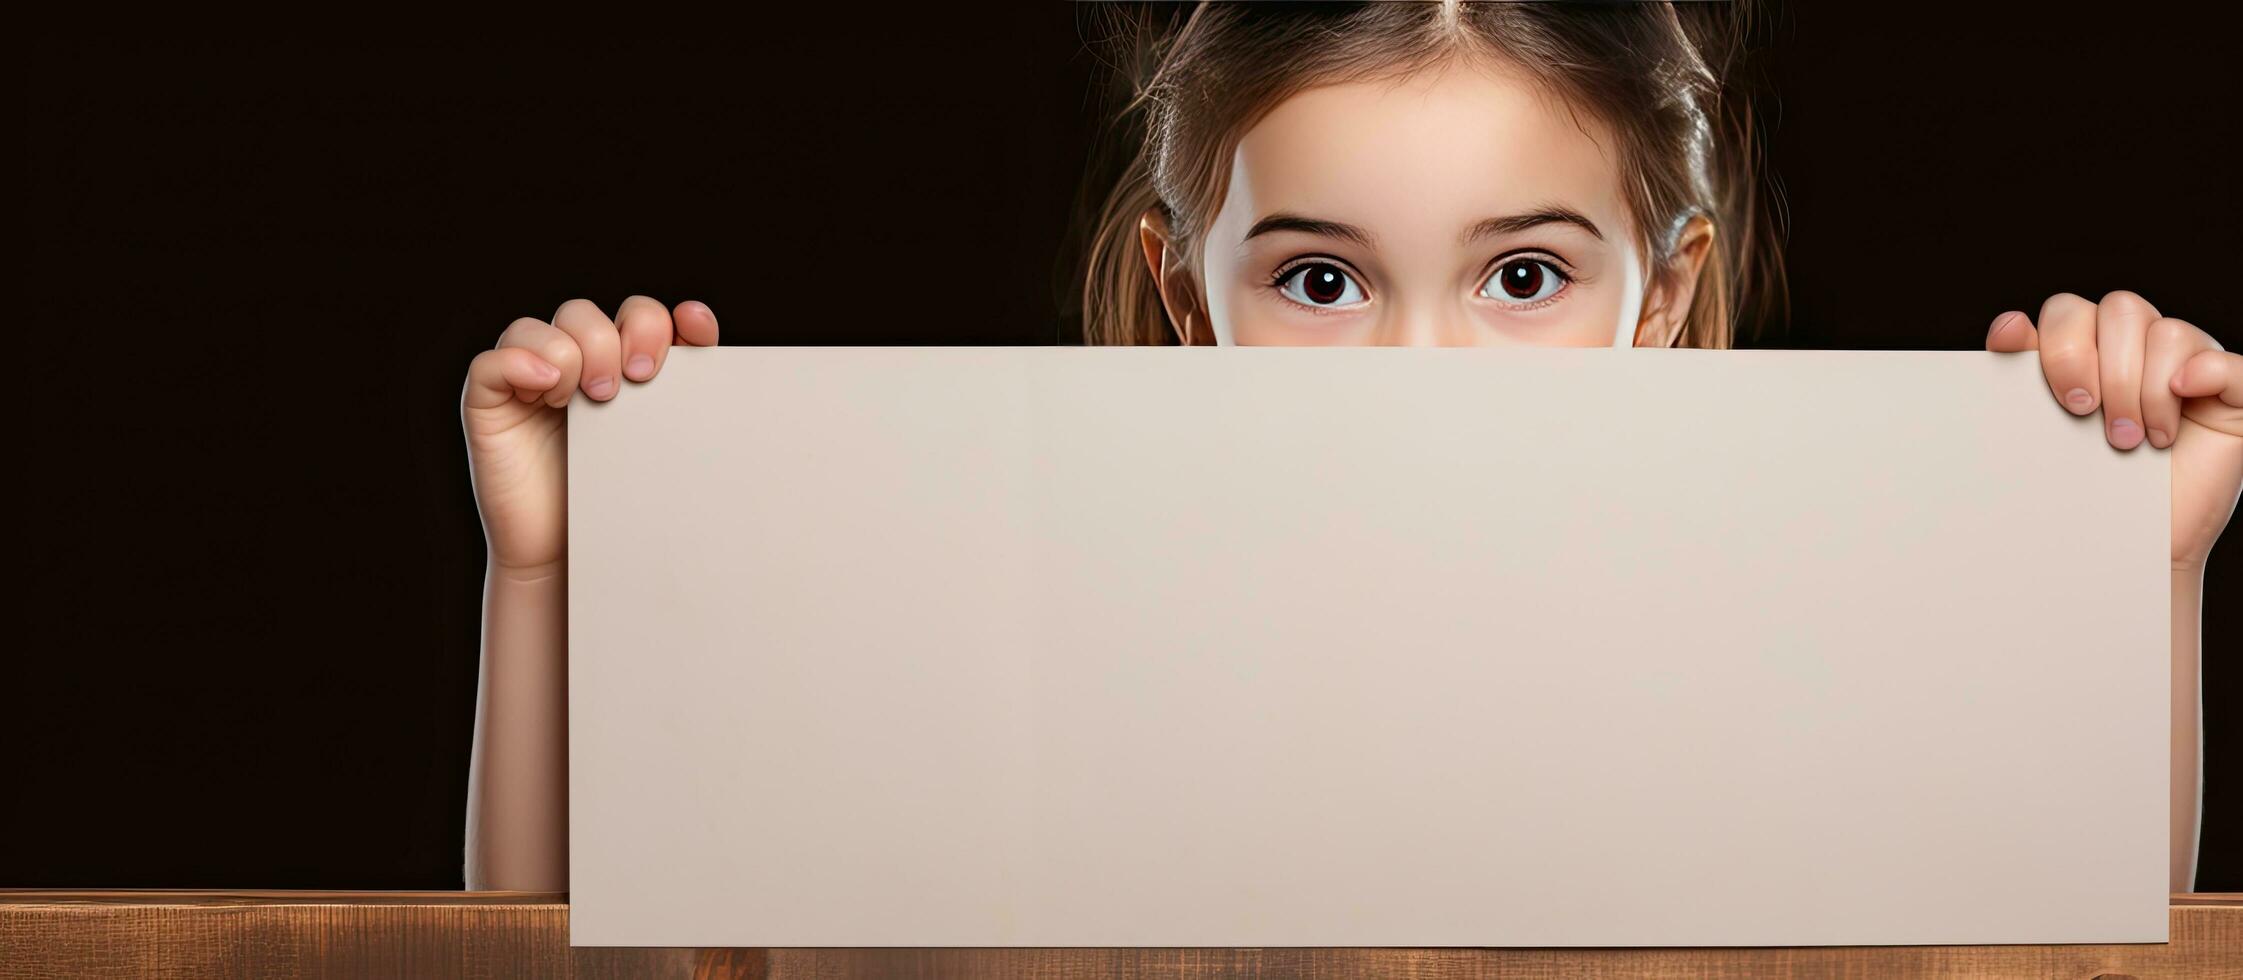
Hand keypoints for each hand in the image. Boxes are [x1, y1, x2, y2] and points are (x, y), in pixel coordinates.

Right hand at [461, 297, 719, 575]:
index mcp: (611, 365)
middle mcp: (565, 364)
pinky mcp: (488, 401)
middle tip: (638, 379)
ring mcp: (523, 379)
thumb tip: (706, 353)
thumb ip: (679, 400)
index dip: (663, 317)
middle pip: (587, 313)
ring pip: (541, 328)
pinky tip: (550, 388)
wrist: (565, 554)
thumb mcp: (656, 443)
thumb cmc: (612, 498)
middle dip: (619, 336)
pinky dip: (522, 363)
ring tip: (593, 399)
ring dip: (575, 352)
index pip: (633, 315)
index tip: (695, 329)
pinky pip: (493, 360)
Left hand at [1986, 290, 2242, 568]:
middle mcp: (2140, 343)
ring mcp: (2190, 362)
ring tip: (2136, 441)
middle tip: (2099, 423)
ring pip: (2168, 332)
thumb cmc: (2084, 481)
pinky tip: (2184, 398)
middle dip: (2108, 372)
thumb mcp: (2045, 425)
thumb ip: (2024, 372)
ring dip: (2146, 392)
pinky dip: (2205, 374)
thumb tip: (2008, 327)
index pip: (2071, 309)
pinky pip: (2227, 363)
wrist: (2127, 541)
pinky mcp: (2232, 392)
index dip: (2064, 346)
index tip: (2069, 401)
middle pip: (2122, 309)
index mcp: (2089, 343)